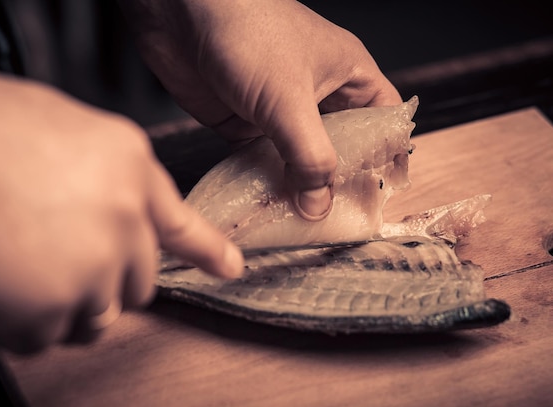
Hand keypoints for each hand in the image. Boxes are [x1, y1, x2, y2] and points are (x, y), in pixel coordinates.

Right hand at [0, 59, 243, 352]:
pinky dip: (22, 321)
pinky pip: (47, 335)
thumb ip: (106, 177)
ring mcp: (95, 267)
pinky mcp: (53, 308)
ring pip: (97, 317)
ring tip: (20, 265)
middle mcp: (126, 220)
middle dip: (103, 280)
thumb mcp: (67, 130)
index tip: (230, 268)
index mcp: (131, 169)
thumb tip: (113, 210)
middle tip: (53, 256)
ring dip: (65, 304)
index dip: (208, 251)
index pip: (182, 224)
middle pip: (137, 283)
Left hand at [119, 0, 401, 219]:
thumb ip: (309, 157)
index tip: (385, 194)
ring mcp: (279, 110)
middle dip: (340, 183)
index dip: (389, 155)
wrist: (179, 13)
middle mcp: (316, 94)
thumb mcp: (290, 100)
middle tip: (340, 220)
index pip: (383, 121)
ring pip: (298, 159)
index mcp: (347, 75)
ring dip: (299, 189)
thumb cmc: (248, 33)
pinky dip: (265, 183)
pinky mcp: (244, 123)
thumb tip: (319, 206)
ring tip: (303, 224)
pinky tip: (266, 207)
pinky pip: (262, 161)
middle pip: (341, 148)